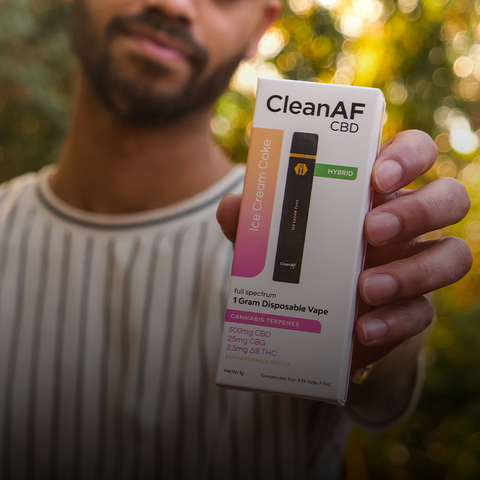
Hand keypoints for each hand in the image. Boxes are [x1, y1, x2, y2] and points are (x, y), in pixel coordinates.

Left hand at [217, 130, 471, 370]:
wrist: (313, 312)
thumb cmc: (300, 255)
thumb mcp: (274, 235)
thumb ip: (256, 219)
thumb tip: (234, 207)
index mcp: (377, 189)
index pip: (415, 152)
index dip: (408, 155)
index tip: (378, 175)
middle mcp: (407, 222)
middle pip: (449, 198)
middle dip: (417, 210)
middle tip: (372, 229)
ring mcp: (415, 264)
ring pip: (453, 255)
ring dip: (414, 271)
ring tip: (366, 287)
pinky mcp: (411, 308)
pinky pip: (424, 312)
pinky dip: (395, 320)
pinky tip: (363, 329)